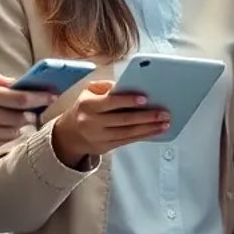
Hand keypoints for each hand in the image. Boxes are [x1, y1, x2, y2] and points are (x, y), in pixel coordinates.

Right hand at [0, 66, 56, 154]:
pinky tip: (4, 128)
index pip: (20, 99)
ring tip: (20, 118)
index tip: (51, 95)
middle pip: (20, 117)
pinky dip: (6, 135)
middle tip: (37, 108)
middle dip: (32, 112)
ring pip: (12, 131)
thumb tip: (12, 81)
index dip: (40, 97)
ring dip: (20, 125)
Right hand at [52, 80, 170, 167]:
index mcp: (88, 105)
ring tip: (164, 123)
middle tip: (163, 112)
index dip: (128, 100)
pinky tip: (154, 131)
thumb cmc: (84, 108)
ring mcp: (99, 137)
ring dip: (149, 128)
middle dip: (146, 116)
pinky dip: (143, 136)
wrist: (68, 135)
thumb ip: (105, 87)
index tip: (145, 98)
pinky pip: (127, 141)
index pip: (110, 102)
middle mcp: (92, 122)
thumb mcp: (88, 92)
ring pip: (128, 132)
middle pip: (123, 120)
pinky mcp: (105, 147)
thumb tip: (126, 86)